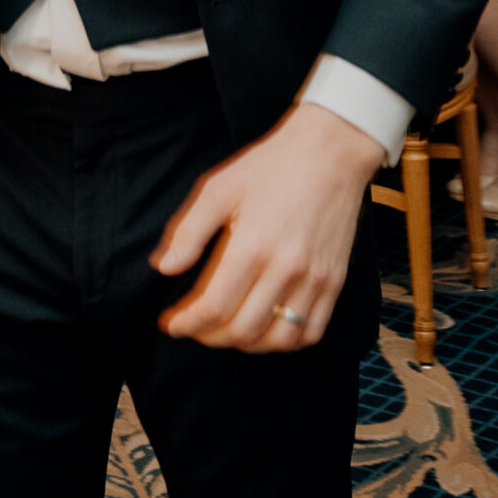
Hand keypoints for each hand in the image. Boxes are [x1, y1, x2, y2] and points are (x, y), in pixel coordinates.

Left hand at [152, 102, 383, 352]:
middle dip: (208, 337)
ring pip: (277, 340)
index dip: (187, 323)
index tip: (170, 323)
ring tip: (225, 331)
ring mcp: (315, 279)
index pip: (214, 308)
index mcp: (252, 246)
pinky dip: (285, 342)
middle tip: (192, 327)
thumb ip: (188, 231)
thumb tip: (163, 268)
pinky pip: (311, 332)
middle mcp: (286, 270)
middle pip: (242, 330)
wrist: (330, 152)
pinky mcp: (334, 281)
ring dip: (245, 345)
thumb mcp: (219, 187)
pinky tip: (266, 330)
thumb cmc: (270, 166)